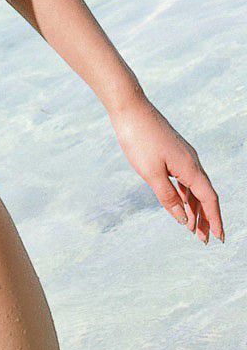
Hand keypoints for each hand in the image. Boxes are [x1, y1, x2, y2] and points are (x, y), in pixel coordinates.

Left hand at [109, 93, 224, 243]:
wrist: (130, 109)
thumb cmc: (139, 140)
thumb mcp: (151, 173)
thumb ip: (168, 197)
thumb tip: (183, 219)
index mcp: (190, 168)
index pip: (209, 199)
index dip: (215, 219)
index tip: (219, 238)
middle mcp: (191, 162)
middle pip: (204, 196)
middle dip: (206, 218)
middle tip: (204, 240)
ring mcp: (183, 157)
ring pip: (193, 188)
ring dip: (194, 208)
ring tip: (193, 228)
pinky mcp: (173, 153)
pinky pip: (183, 179)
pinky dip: (184, 194)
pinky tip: (181, 204)